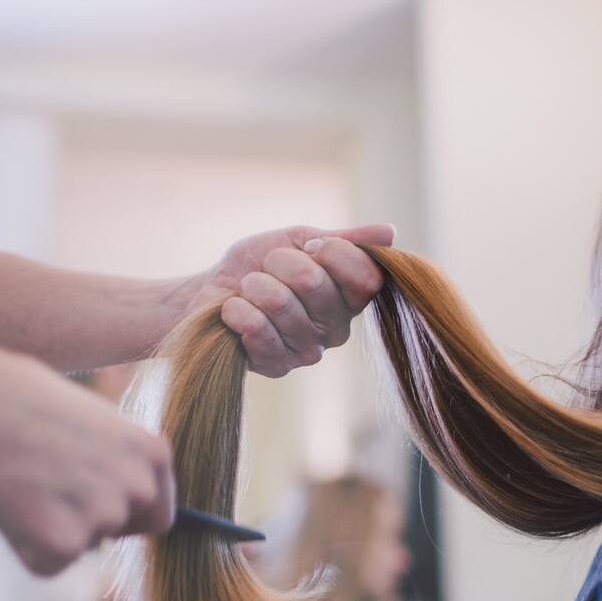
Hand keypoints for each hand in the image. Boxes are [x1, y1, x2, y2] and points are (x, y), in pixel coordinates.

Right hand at [0, 335, 174, 575]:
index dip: (125, 513)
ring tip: (19, 485)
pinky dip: (24, 548)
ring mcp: (103, 517)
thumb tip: (122, 485)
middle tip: (47, 491)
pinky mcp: (63, 544)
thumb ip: (116, 457)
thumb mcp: (91, 417)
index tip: (94, 503)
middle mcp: (139, 486)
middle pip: (123, 531)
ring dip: (52, 530)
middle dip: (91, 523)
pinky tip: (6, 507)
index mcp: (152, 452)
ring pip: (82, 546)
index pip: (158, 510)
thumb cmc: (18, 397)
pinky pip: (47, 565)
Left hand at [184, 223, 395, 376]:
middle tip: (267, 268)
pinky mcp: (277, 367)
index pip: (366, 277)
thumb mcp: (300, 240)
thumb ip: (342, 240)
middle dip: (280, 263)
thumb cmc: (259, 265)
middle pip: (316, 284)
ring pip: (282, 304)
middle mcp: (337, 329)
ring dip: (255, 286)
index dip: (333, 252)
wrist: (212, 291)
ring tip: (248, 289)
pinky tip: (233, 310)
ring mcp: (308, 352)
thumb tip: (390, 233)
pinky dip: (238, 311)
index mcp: (350, 298)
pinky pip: (258, 330)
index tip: (308, 245)